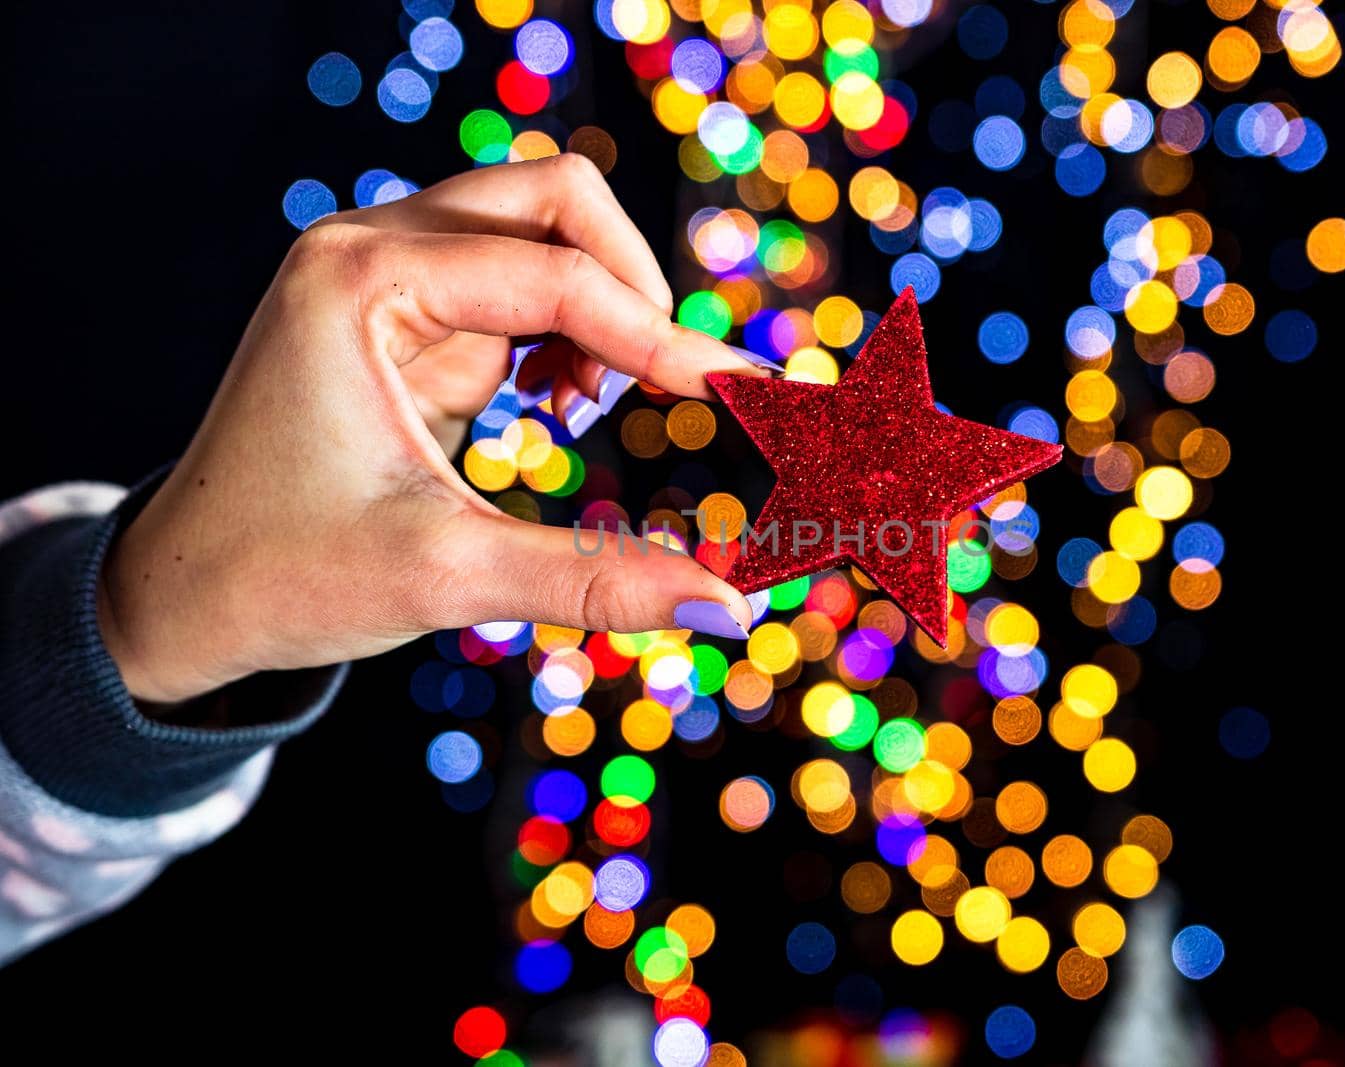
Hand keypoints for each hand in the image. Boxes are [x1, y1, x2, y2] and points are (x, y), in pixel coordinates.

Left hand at [98, 155, 770, 703]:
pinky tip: (558, 404)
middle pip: (551, 198)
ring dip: (598, 307)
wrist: (184, 596)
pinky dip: (564, 333)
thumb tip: (724, 604)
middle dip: (630, 283)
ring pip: (540, 230)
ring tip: (591, 406)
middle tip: (668, 380)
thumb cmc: (283, 574)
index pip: (554, 276)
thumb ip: (596, 581)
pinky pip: (517, 284)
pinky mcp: (403, 314)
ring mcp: (384, 273)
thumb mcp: (447, 576)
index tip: (739, 394)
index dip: (661, 337)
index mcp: (357, 282)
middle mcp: (367, 250)